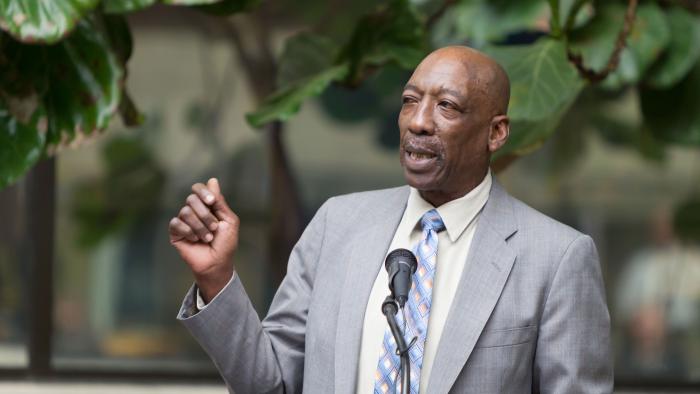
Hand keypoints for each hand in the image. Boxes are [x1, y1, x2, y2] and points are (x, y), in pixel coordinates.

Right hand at [169, 178, 238, 301]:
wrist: (217, 263)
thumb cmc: (225, 243)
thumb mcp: (228, 220)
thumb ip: (220, 201)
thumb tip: (212, 180)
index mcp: (207, 206)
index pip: (199, 189)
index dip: (203, 192)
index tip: (211, 201)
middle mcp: (194, 211)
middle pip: (191, 198)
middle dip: (205, 214)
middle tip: (214, 228)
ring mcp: (184, 221)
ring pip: (185, 211)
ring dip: (199, 226)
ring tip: (207, 238)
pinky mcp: (175, 232)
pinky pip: (176, 223)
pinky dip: (189, 232)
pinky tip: (194, 240)